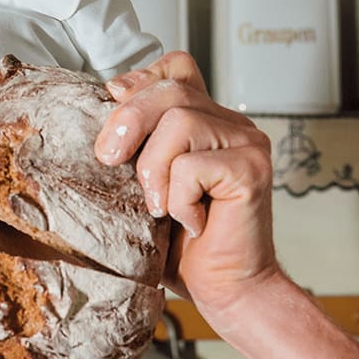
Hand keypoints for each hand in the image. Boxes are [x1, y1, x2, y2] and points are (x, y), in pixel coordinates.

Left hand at [94, 51, 280, 318]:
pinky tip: (191, 221)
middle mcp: (232, 125)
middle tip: (109, 160)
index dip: (142, 79)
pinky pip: (193, 165)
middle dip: (129, 122)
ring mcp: (248, 144)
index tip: (114, 103)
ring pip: (180, 122)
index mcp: (207, 121)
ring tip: (158, 206)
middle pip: (171, 91)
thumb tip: (105, 103)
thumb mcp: (143, 185)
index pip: (177, 68)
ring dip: (153, 169)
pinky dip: (179, 198)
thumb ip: (135, 146)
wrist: (224, 290)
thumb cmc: (183, 246)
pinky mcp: (253, 170)